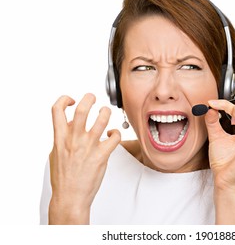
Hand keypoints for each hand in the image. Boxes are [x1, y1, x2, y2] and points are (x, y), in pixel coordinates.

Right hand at [49, 93, 119, 223]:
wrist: (70, 197)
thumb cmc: (63, 177)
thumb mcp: (56, 153)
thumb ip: (64, 136)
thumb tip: (73, 122)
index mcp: (59, 138)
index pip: (57, 110)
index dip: (64, 99)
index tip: (72, 100)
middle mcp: (74, 140)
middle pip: (82, 109)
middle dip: (89, 98)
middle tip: (93, 98)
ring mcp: (89, 147)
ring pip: (102, 119)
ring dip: (106, 112)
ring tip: (106, 112)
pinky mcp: (102, 155)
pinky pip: (115, 137)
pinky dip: (116, 132)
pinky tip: (113, 134)